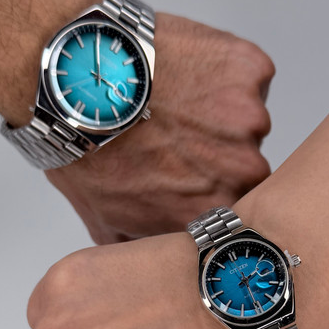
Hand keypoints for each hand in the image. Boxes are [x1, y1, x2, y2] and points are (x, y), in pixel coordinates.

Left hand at [46, 13, 274, 243]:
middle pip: (246, 161)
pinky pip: (249, 73)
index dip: (210, 184)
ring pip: (246, 116)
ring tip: (173, 98)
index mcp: (216, 210)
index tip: (188, 170)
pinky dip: (226, 69)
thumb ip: (144, 245)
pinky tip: (185, 68)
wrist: (79, 84)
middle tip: (175, 130)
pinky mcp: (250, 70)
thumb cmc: (87, 149)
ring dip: (219, 109)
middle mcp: (242, 169)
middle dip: (217, 149)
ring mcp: (249, 117)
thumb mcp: (107, 220)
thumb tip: (146, 259)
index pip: (235, 205)